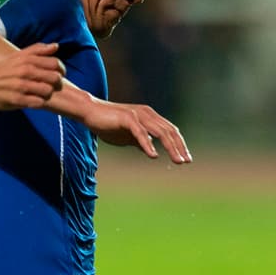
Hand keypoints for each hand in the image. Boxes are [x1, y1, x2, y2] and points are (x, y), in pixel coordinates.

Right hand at [0, 42, 65, 109]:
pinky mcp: (16, 100)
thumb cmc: (2, 70)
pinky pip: (38, 103)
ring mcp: (21, 86)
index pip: (56, 64)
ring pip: (48, 91)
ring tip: (41, 95)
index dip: (61, 71)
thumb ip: (37, 50)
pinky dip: (39, 103)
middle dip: (57, 84)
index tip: (57, 75)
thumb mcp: (18, 56)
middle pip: (55, 78)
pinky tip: (33, 101)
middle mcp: (25, 71)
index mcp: (28, 60)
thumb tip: (56, 46)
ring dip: (48, 95)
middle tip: (51, 87)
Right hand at [48, 85, 191, 163]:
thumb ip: (141, 141)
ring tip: (176, 160)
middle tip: (186, 162)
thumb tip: (151, 151)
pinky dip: (148, 144)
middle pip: (169, 131)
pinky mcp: (127, 118)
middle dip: (179, 147)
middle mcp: (147, 114)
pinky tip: (153, 155)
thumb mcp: (128, 136)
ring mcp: (138, 115)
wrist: (89, 112)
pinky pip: (141, 133)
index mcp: (149, 117)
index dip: (179, 144)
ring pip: (160, 132)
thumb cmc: (107, 123)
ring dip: (170, 147)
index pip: (170, 131)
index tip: (185, 159)